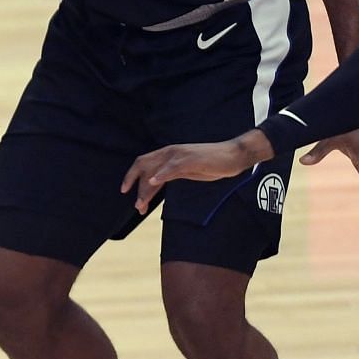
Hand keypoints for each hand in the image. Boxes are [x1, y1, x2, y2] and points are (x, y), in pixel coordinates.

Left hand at [121, 138, 260, 213]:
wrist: (232, 156)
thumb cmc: (211, 163)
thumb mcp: (187, 171)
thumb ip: (171, 175)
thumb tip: (156, 184)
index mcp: (169, 155)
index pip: (144, 163)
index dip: (131, 177)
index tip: (125, 191)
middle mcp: (170, 152)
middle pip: (144, 165)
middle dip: (136, 186)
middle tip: (137, 206)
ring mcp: (180, 155)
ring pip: (156, 170)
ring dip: (147, 189)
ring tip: (141, 204)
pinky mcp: (190, 159)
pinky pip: (172, 167)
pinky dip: (161, 174)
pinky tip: (154, 182)